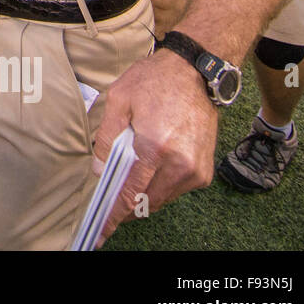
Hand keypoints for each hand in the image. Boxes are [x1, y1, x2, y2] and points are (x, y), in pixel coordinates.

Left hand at [90, 46, 217, 246]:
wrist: (194, 72)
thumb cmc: (154, 81)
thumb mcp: (118, 101)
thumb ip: (106, 138)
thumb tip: (99, 170)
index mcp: (155, 148)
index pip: (131, 194)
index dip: (115, 215)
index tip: (102, 231)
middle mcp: (179, 164)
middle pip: (147, 202)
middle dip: (126, 208)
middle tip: (108, 206)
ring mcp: (196, 170)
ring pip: (162, 199)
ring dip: (143, 196)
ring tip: (127, 183)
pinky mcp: (204, 170)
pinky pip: (176, 189)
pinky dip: (159, 187)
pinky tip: (148, 173)